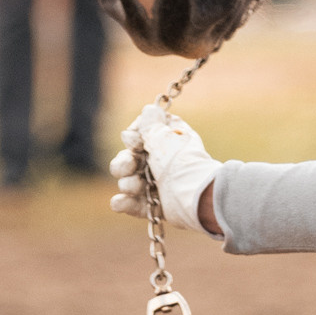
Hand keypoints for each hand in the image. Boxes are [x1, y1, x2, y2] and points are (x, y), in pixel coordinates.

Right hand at [110, 104, 221, 236]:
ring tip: (135, 187)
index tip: (136, 141)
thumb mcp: (163, 137)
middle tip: (130, 166)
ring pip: (129, 182)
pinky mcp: (157, 205)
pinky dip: (125, 203)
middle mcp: (162, 161)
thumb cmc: (179, 162)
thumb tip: (148, 110)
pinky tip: (120, 202)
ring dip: (127, 183)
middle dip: (123, 163)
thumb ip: (150, 124)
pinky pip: (134, 204)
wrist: (196, 195)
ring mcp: (159, 184)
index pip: (141, 134)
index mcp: (168, 141)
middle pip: (129, 160)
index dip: (133, 138)